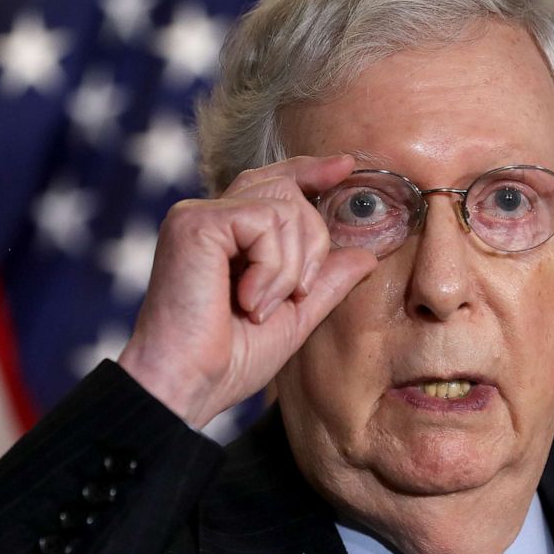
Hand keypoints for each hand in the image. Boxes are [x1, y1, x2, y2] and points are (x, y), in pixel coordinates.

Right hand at [117, 155, 377, 427]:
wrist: (187, 386)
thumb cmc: (229, 360)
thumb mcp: (294, 317)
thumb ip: (327, 281)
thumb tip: (367, 254)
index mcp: (229, 233)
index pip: (276, 183)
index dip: (312, 172)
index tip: (344, 166)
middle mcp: (210, 215)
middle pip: (289, 192)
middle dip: (313, 245)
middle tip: (295, 298)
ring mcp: (199, 214)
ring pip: (285, 209)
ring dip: (291, 268)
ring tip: (260, 307)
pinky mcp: (195, 221)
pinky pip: (265, 222)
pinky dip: (272, 268)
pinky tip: (248, 301)